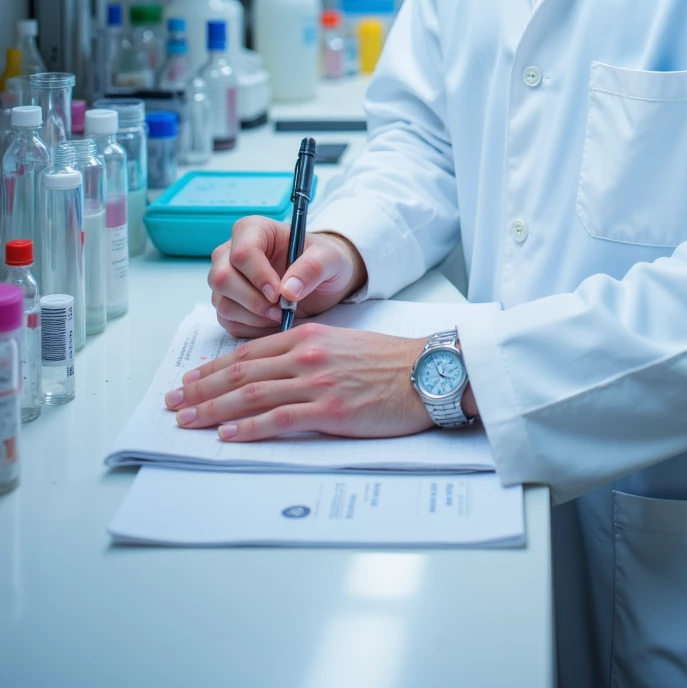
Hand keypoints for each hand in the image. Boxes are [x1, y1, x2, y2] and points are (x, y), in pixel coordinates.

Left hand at [163, 324, 433, 441]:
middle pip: (241, 373)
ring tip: (187, 420)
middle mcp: (305, 356)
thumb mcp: (343, 345)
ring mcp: (315, 382)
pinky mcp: (328, 409)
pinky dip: (248, 428)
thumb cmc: (389, 363)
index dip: (214, 368)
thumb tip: (276, 373)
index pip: (249, 353)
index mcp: (308, 337)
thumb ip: (309, 354)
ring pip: (251, 395)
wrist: (425, 373)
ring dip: (213, 409)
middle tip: (174, 401)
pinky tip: (226, 435)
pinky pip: (278, 419)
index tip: (190, 379)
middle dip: (201, 389)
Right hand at [208, 217, 367, 337]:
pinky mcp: (227, 302)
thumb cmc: (322, 261)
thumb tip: (288, 290)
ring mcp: (227, 278)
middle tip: (280, 311)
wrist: (322, 281)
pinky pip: (227, 320)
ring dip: (252, 316)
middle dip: (252, 301)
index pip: (242, 252)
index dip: (258, 276)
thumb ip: (312, 267)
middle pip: (222, 278)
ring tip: (280, 315)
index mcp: (254, 230)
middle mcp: (231, 252)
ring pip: (222, 302)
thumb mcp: (329, 259)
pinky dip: (250, 328)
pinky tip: (271, 322)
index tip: (278, 294)